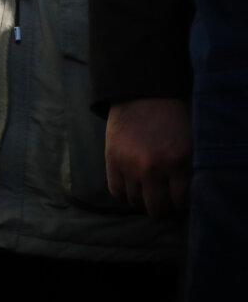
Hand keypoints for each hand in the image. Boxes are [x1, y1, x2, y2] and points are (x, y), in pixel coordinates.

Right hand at [105, 97, 191, 218]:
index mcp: (179, 162)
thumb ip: (188, 168)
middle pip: (157, 208)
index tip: (178, 199)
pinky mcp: (111, 160)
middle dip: (161, 207)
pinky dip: (123, 192)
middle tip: (162, 199)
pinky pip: (116, 191)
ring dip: (141, 198)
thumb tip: (185, 195)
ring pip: (135, 201)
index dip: (180, 203)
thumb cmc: (170, 118)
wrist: (140, 94)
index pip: (181, 201)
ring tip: (145, 189)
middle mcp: (154, 168)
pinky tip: (129, 183)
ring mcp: (130, 166)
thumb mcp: (189, 142)